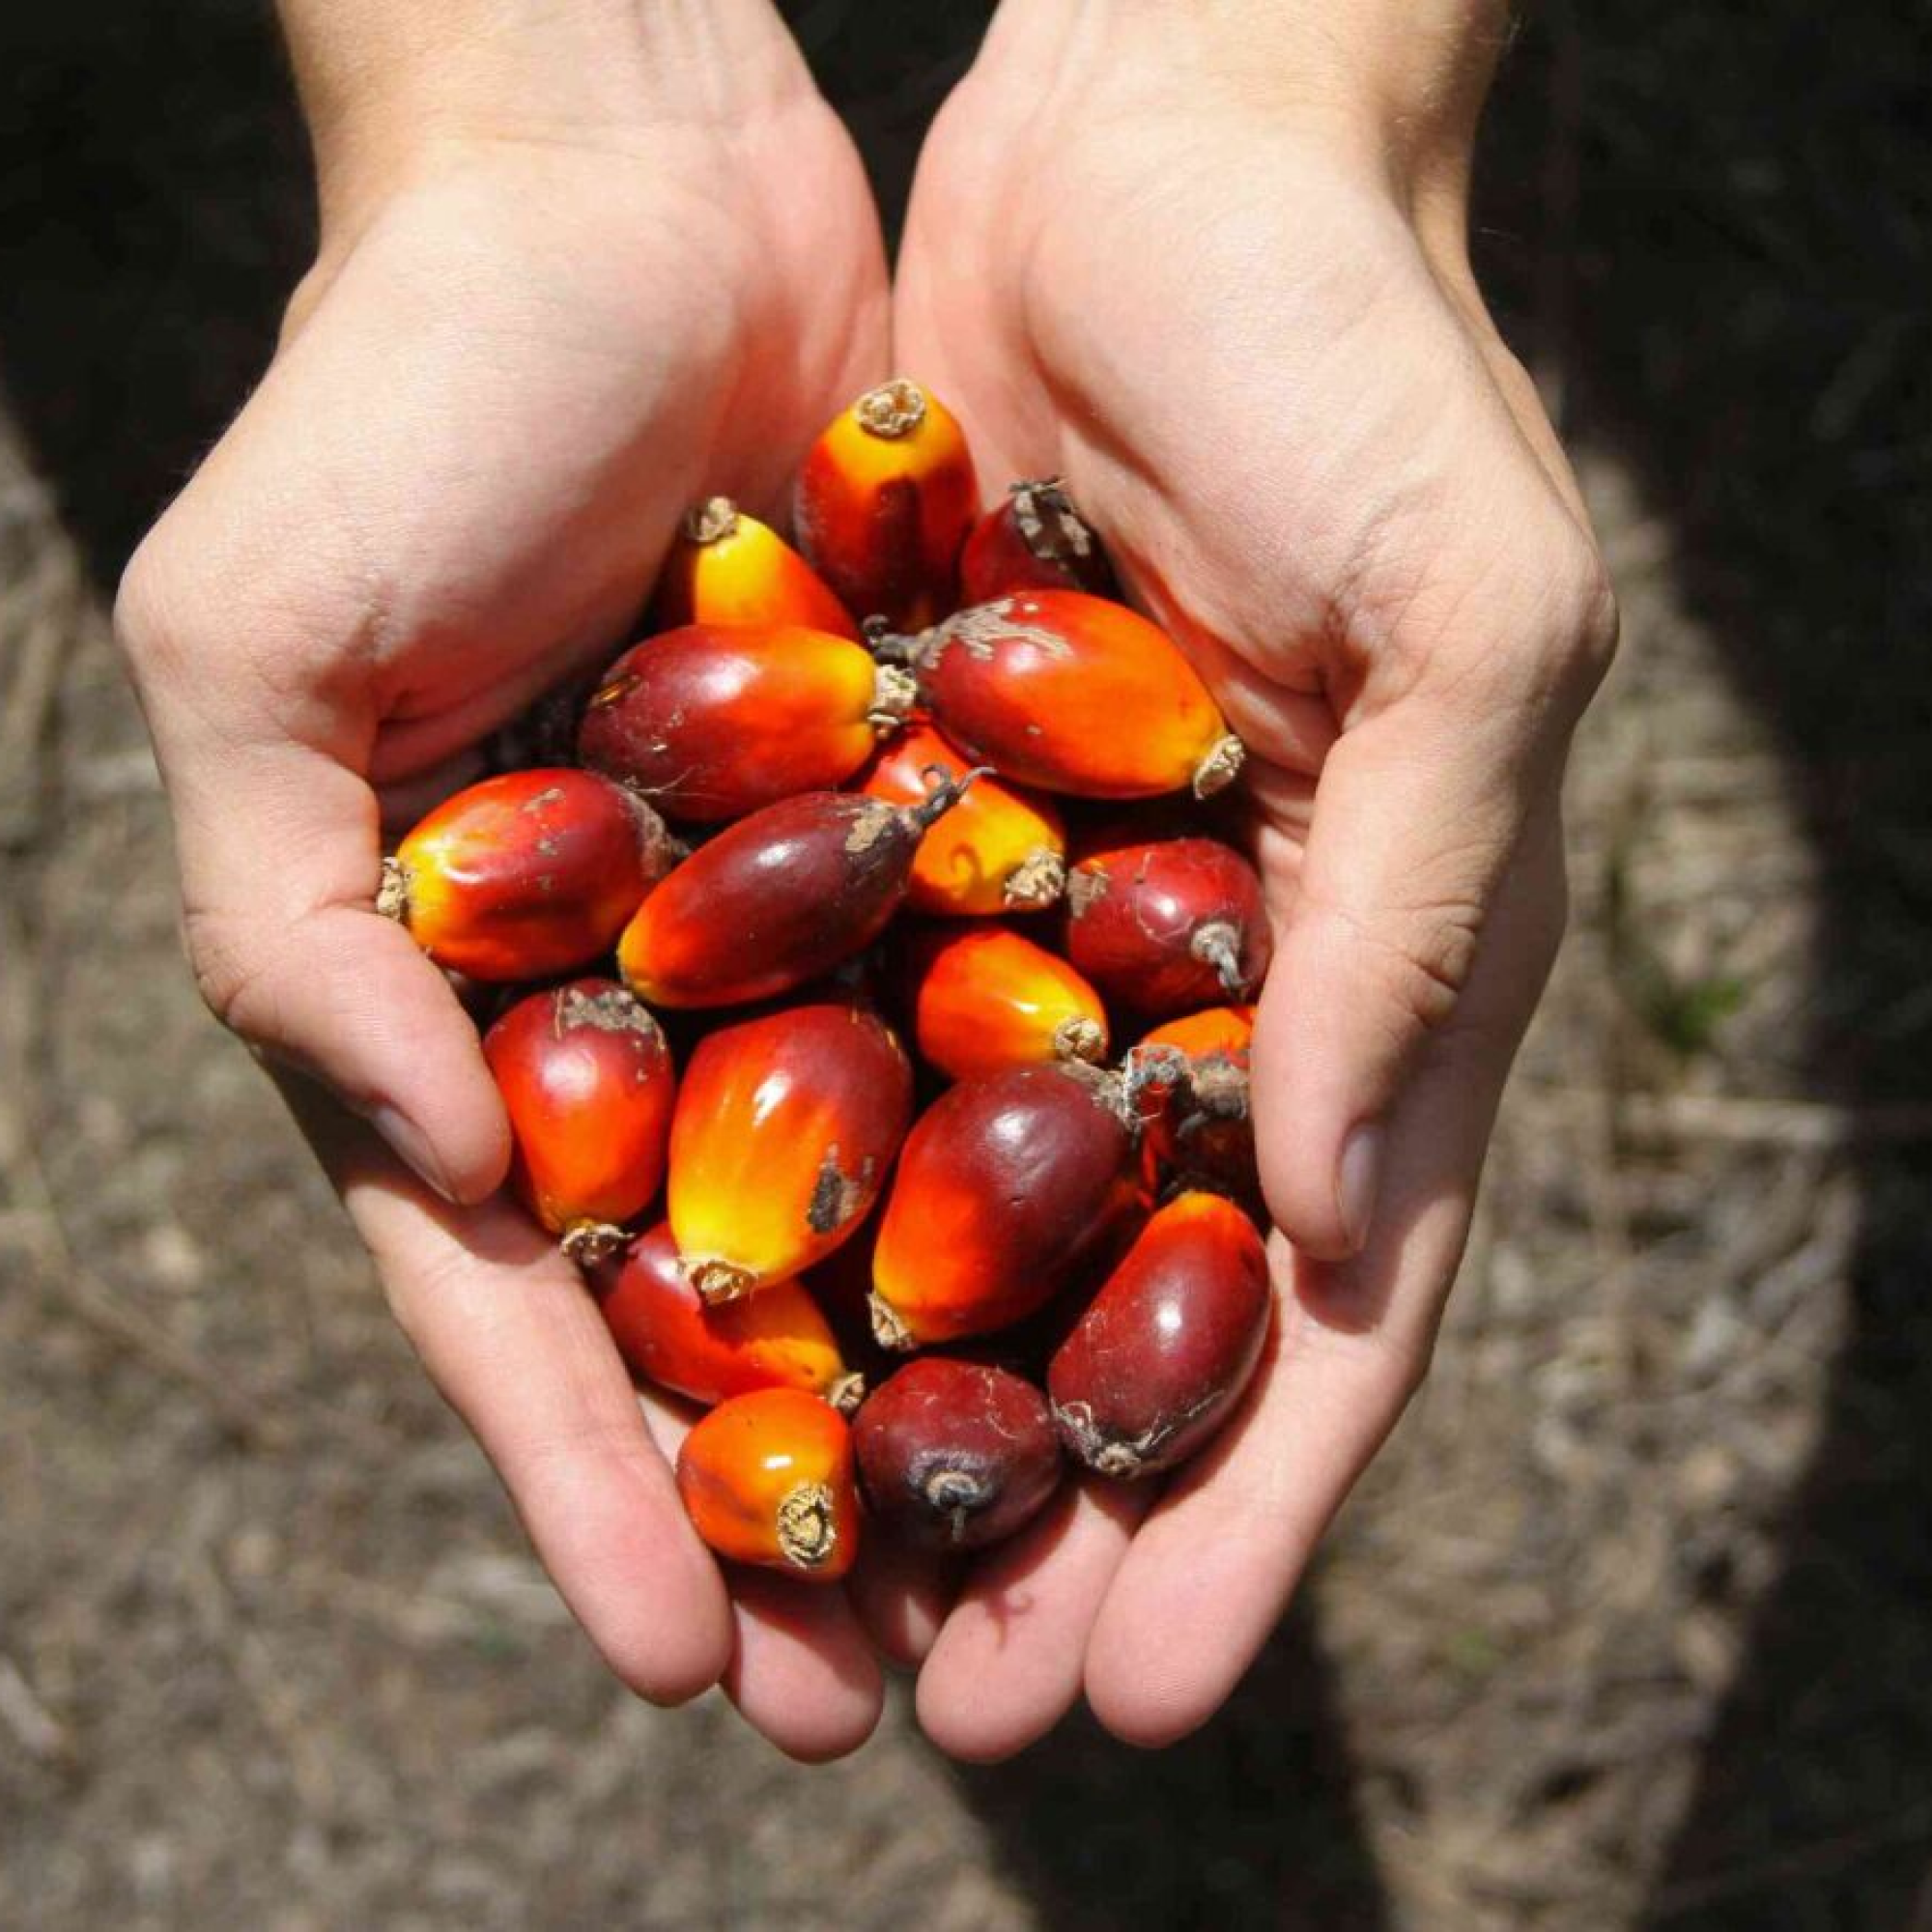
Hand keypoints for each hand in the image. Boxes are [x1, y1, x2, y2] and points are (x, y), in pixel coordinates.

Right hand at [116, 0, 894, 1758]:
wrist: (618, 185)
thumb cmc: (400, 402)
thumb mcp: (256, 657)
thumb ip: (286, 923)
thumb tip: (429, 1159)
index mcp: (466, 1004)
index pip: (526, 1297)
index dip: (590, 1481)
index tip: (678, 1659)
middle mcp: (645, 993)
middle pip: (725, 1299)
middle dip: (790, 1502)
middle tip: (881, 1708)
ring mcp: (802, 919)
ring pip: (890, 1204)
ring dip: (944, 1388)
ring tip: (1018, 1582)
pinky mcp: (943, 818)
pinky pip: (1017, 1014)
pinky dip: (1065, 1159)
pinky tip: (1130, 1303)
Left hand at [888, 0, 1616, 1753]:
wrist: (1158, 149)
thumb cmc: (1354, 358)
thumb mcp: (1469, 617)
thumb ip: (1426, 917)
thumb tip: (1344, 1223)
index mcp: (1377, 968)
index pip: (1324, 1309)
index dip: (1248, 1512)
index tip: (1139, 1690)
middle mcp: (1209, 981)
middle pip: (1125, 1316)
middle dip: (1051, 1519)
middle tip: (951, 1721)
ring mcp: (1047, 914)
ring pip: (963, 1222)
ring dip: (898, 1412)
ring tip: (803, 1597)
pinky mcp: (901, 827)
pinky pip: (833, 1038)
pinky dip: (778, 1192)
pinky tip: (692, 1334)